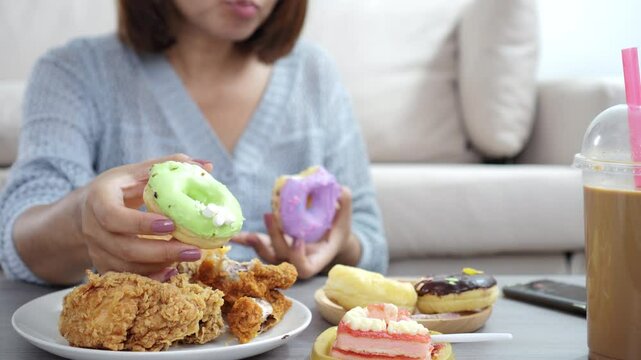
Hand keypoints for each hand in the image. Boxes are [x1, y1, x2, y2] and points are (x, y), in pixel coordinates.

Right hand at [77, 153, 211, 280]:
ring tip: (189, 257)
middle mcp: (93, 228)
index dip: (141, 224)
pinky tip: (172, 271)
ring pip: (127, 267)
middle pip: (125, 248)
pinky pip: (127, 277)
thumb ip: (171, 164)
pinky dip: (151, 277)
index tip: (172, 224)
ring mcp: (96, 250)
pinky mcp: (103, 265)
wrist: (89, 209)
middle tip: (194, 250)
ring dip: (160, 265)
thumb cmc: (121, 187)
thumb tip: (208, 165)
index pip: (114, 216)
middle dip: (162, 252)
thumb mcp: (140, 171)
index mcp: (99, 199)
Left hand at [233, 187, 360, 278]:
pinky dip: (246, 241)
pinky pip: (258, 246)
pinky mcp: (273, 245)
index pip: (304, 268)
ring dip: (257, 243)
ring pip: (268, 255)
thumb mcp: (345, 218)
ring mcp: (284, 255)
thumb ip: (344, 204)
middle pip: (282, 258)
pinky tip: (235, 236)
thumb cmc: (338, 230)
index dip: (298, 257)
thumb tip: (341, 191)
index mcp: (316, 258)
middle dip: (275, 239)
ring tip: (250, 230)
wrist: (329, 239)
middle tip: (271, 216)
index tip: (298, 239)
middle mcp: (298, 260)